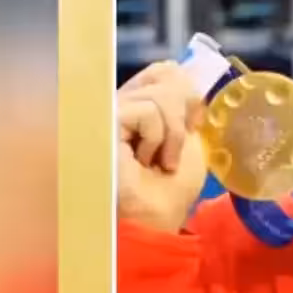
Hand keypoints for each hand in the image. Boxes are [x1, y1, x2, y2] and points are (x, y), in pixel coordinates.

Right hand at [116, 61, 208, 233]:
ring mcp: (106, 112)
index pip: (164, 70)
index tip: (193, 124)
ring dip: (171, 135)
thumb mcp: (188, 140)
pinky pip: (145, 111)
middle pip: (165, 72)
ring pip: (159, 94)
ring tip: (157, 162)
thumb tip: (185, 72)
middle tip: (174, 148)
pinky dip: (158, 138)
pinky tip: (144, 162)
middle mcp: (118, 104)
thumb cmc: (168, 190)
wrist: (156, 222)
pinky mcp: (99, 123)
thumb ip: (184, 106)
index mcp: (138, 106)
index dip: (187, 90)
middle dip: (182, 112)